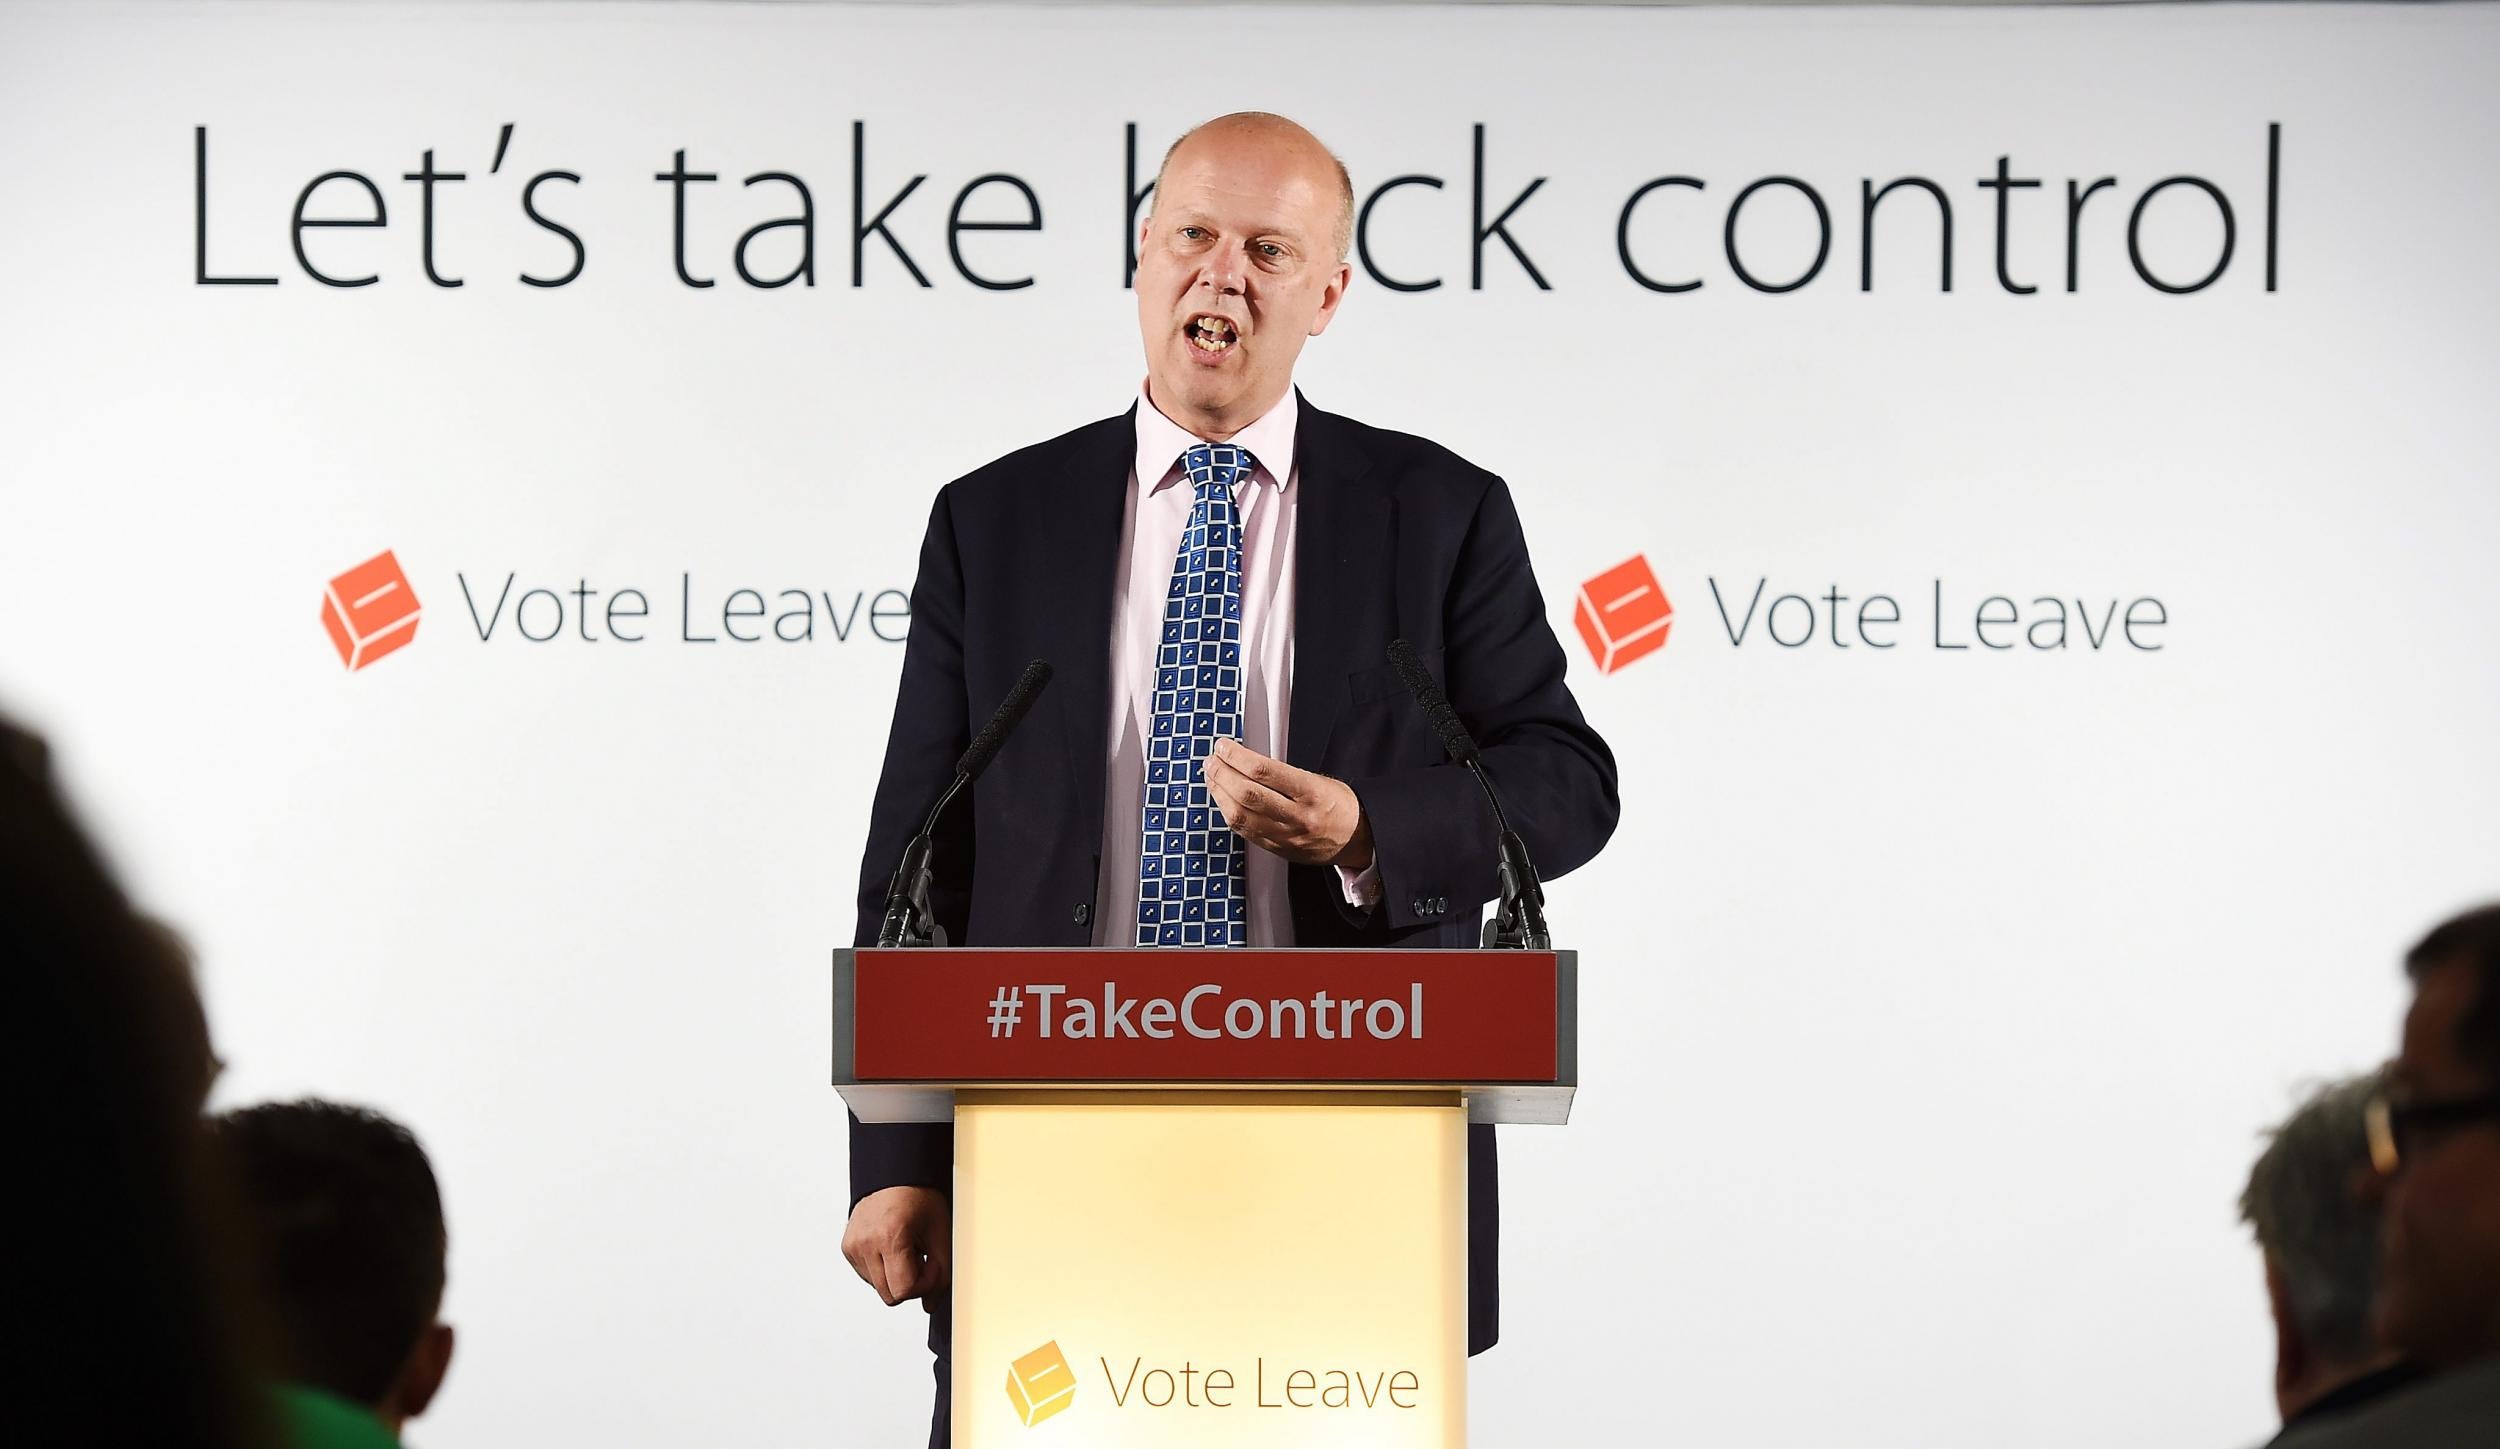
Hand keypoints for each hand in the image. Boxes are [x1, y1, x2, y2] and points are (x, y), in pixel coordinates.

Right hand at [841, 1186, 950, 1305]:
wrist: (895, 1173)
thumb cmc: (919, 1196)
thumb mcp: (940, 1231)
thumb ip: (941, 1272)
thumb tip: (931, 1304)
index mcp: (889, 1237)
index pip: (904, 1291)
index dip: (924, 1285)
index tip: (931, 1264)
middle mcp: (865, 1243)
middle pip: (889, 1296)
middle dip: (910, 1283)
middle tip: (921, 1258)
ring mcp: (853, 1246)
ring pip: (878, 1288)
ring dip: (896, 1276)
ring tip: (907, 1248)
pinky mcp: (847, 1247)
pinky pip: (868, 1275)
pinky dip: (883, 1268)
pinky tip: (892, 1247)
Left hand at [1204, 738, 1372, 869]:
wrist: (1358, 839)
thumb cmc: (1339, 805)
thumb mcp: (1320, 780)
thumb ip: (1284, 774)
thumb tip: (1244, 760)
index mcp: (1312, 793)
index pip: (1264, 771)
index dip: (1237, 756)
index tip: (1223, 746)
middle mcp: (1298, 817)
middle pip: (1247, 793)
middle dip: (1222, 773)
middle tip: (1212, 759)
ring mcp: (1286, 836)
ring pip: (1240, 815)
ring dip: (1218, 793)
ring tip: (1211, 776)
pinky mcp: (1278, 849)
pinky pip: (1244, 831)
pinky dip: (1228, 812)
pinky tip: (1222, 799)